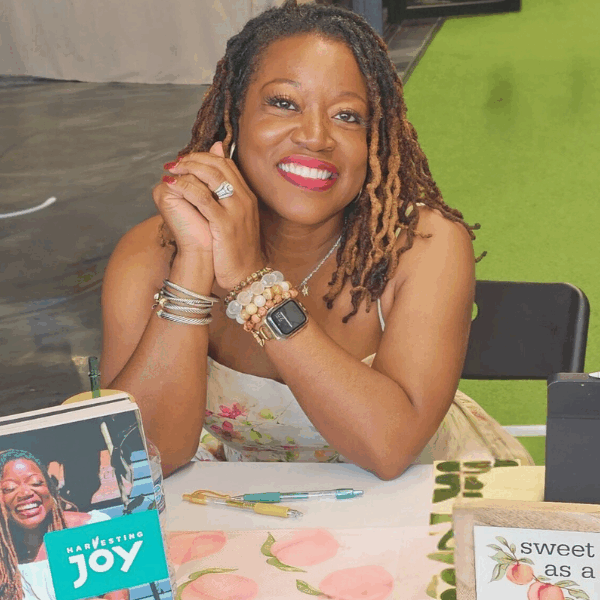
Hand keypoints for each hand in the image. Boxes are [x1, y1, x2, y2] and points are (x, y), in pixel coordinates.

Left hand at [162, 142, 263, 289]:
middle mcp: (244, 199)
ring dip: (188, 168)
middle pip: (219, 165)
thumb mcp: (235, 220)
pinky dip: (184, 187)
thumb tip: (208, 186)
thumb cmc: (236, 249)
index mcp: (247, 197)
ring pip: (212, 176)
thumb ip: (225, 200)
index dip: (204, 157)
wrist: (246, 274)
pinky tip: (171, 185)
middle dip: (194, 158)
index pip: (226, 164)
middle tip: (176, 162)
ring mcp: (236, 211)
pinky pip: (202, 198)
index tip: (186, 159)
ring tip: (171, 169)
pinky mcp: (225, 224)